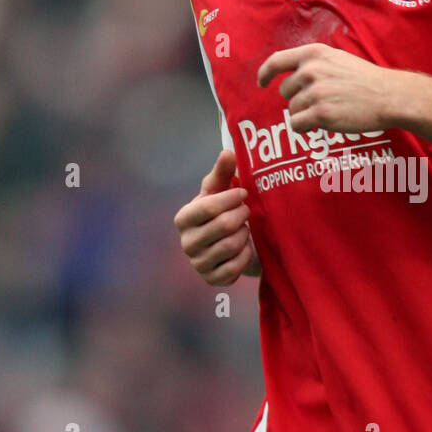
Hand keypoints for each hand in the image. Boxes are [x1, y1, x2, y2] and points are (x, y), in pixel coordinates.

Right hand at [173, 147, 259, 283]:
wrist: (230, 244)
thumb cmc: (223, 211)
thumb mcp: (221, 191)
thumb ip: (222, 172)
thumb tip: (228, 152)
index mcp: (183, 219)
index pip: (207, 207)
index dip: (230, 198)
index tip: (244, 193)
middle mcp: (186, 243)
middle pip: (223, 226)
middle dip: (241, 215)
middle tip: (248, 210)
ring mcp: (198, 263)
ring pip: (231, 246)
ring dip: (245, 234)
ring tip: (246, 227)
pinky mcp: (212, 280)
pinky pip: (235, 267)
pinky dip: (246, 255)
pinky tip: (247, 247)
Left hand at [257, 42, 400, 132]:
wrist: (389, 95)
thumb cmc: (366, 80)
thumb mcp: (338, 59)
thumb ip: (314, 63)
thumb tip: (292, 76)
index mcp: (314, 53)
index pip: (276, 61)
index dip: (265, 73)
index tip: (261, 83)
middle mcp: (311, 70)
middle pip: (285, 91)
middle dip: (298, 99)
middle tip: (321, 102)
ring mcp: (315, 92)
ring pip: (292, 110)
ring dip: (305, 115)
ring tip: (329, 111)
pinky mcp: (320, 113)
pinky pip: (296, 125)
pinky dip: (305, 128)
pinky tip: (321, 124)